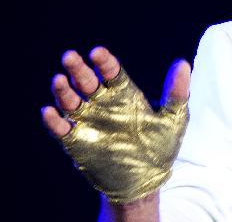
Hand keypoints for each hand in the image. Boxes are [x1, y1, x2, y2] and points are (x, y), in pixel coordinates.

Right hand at [42, 47, 190, 203]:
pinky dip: (53, 122)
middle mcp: (104, 104)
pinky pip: (62, 130)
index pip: (112, 73)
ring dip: (63, 91)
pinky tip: (49, 112)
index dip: (104, 62)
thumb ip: (177, 92)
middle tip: (70, 56)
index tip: (97, 52)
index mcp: (125, 95)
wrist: (146, 179)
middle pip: (87, 82)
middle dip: (78, 69)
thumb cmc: (161, 145)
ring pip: (70, 102)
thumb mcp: (173, 119)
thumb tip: (183, 63)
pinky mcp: (78, 142)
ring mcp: (89, 122)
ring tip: (59, 80)